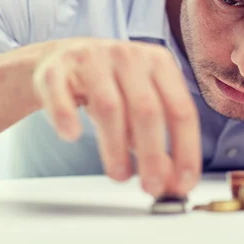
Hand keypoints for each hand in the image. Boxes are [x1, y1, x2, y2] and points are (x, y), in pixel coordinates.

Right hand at [32, 38, 200, 196]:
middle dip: (152, 154)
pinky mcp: (57, 67)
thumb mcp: (141, 106)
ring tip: (119, 176)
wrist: (63, 57)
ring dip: (115, 148)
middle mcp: (129, 56)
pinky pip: (61, 95)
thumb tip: (171, 181)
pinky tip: (72, 136)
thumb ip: (159, 140)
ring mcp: (92, 58)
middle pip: (147, 109)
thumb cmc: (112, 86)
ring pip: (109, 106)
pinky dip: (66, 117)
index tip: (183, 183)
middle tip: (151, 187)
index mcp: (159, 62)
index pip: (181, 109)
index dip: (186, 150)